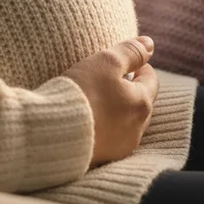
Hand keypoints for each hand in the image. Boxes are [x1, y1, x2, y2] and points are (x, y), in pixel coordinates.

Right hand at [63, 37, 159, 167]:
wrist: (53, 133)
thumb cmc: (82, 93)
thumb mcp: (106, 62)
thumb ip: (130, 51)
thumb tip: (150, 44)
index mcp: (142, 103)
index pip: (150, 80)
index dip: (139, 67)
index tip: (127, 63)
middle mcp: (137, 129)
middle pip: (142, 103)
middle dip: (131, 90)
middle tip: (113, 80)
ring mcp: (121, 147)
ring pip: (128, 123)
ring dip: (119, 111)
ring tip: (100, 100)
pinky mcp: (104, 159)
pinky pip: (111, 139)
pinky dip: (106, 127)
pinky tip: (90, 120)